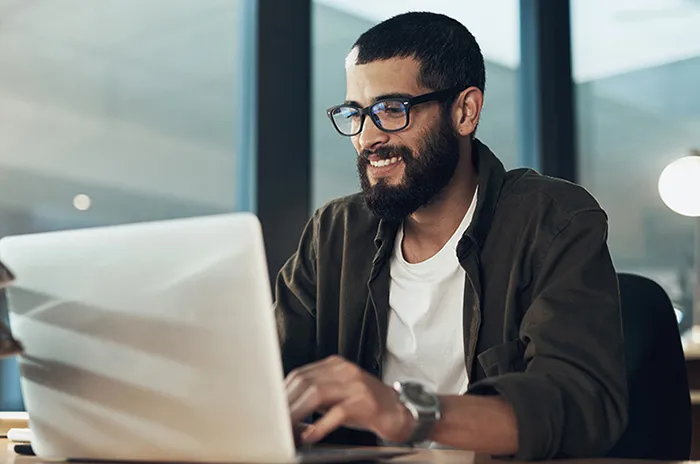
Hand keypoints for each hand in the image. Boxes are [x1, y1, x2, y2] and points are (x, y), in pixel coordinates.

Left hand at [285, 355, 414, 444]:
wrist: (401, 413)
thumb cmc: (368, 407)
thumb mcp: (339, 395)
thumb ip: (315, 397)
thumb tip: (287, 409)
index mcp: (335, 365)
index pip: (300, 375)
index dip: (283, 393)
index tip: (271, 410)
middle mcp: (344, 370)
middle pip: (305, 382)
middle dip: (286, 404)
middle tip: (275, 423)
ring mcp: (355, 385)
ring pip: (316, 393)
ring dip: (297, 414)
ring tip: (287, 430)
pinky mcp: (365, 402)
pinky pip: (336, 413)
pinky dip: (319, 426)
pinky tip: (310, 436)